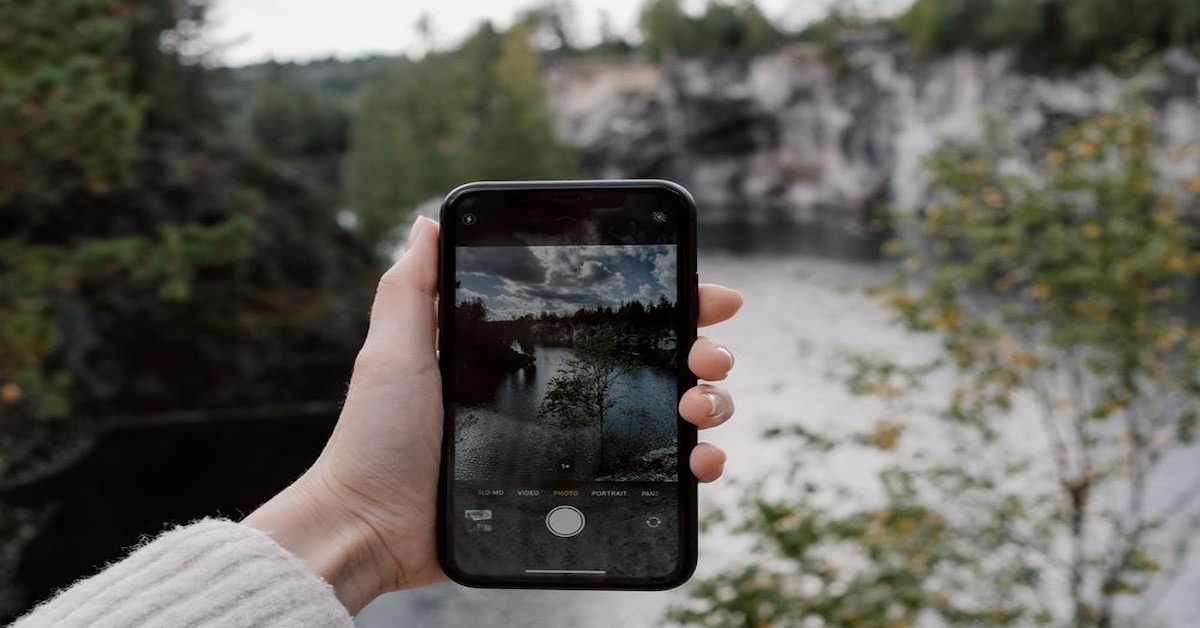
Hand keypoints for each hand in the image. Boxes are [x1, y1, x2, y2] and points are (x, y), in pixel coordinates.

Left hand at [243, 216, 742, 612]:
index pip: (613, 317)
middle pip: (658, 361)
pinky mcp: (581, 490)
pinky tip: (700, 464)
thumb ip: (410, 289)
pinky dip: (695, 466)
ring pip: (673, 414)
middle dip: (702, 350)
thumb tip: (429, 220)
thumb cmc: (378, 439)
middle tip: (707, 356)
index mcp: (529, 351)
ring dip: (709, 405)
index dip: (669, 301)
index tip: (708, 294)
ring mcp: (578, 442)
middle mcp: (563, 391)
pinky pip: (657, 476)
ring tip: (698, 409)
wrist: (373, 526)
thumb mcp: (391, 352)